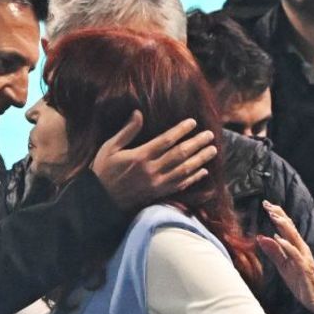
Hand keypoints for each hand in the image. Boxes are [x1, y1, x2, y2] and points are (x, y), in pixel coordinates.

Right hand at [90, 111, 216, 212]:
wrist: (101, 200)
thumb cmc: (103, 171)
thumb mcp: (110, 147)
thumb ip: (127, 131)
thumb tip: (138, 113)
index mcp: (140, 156)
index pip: (166, 140)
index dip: (181, 130)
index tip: (193, 122)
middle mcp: (151, 170)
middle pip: (179, 154)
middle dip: (197, 144)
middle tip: (210, 135)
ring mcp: (156, 183)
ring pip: (184, 170)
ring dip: (200, 160)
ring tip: (212, 150)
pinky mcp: (158, 193)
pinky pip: (179, 185)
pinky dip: (193, 178)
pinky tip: (203, 171)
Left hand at [256, 201, 313, 313]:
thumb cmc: (301, 283)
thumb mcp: (283, 267)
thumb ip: (273, 252)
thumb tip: (261, 237)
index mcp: (296, 248)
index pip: (286, 228)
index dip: (277, 215)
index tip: (266, 204)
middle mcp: (302, 250)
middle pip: (290, 229)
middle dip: (280, 215)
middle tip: (267, 204)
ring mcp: (304, 258)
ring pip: (294, 238)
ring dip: (284, 227)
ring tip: (273, 216)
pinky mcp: (305, 269)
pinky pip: (296, 255)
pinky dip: (288, 246)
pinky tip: (280, 239)